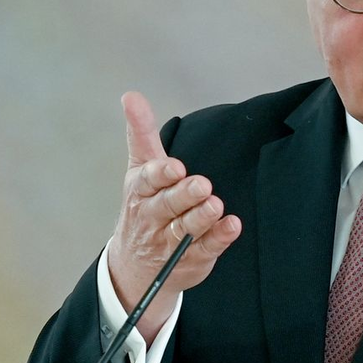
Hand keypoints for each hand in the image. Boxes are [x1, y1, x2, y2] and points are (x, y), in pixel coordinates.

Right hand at [107, 92, 240, 343]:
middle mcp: (153, 217)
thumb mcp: (139, 170)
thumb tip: (131, 96)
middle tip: (202, 185)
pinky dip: (218, 238)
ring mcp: (171, 241)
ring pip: (185, 228)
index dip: (162, 174)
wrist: (135, 266)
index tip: (176, 167)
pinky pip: (205, 248)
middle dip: (184, 195)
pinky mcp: (190, 258)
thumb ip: (141, 134)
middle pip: (168, 205)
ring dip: (201, 218)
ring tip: (215, 205)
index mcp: (141, 192)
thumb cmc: (144, 207)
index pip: (149, 181)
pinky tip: (232, 226)